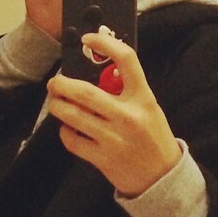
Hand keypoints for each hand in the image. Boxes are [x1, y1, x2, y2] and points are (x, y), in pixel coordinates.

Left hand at [47, 32, 181, 196]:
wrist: (162, 178)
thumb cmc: (153, 136)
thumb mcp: (148, 108)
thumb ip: (126, 90)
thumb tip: (93, 71)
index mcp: (144, 98)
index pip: (127, 61)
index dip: (105, 44)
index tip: (88, 39)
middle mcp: (128, 116)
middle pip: (85, 92)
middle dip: (62, 84)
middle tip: (55, 82)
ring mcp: (114, 139)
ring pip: (73, 116)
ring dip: (57, 106)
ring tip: (56, 102)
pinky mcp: (102, 158)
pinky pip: (73, 140)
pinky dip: (65, 131)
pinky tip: (68, 127)